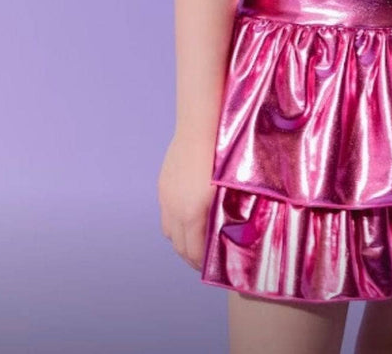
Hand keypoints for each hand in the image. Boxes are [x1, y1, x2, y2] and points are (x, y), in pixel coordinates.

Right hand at [158, 133, 215, 271]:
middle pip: (178, 245)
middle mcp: (175, 209)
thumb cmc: (222, 155)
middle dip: (191, 255)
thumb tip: (228, 231)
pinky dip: (175, 222)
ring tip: (195, 239)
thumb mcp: (228, 189)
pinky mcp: (163, 185)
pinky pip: (166, 213)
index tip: (213, 265)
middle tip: (204, 258)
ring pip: (169, 231)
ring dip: (181, 239)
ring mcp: (166, 196)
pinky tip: (187, 216)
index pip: (193, 251)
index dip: (202, 263)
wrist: (201, 125)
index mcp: (192, 214)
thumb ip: (224, 214)